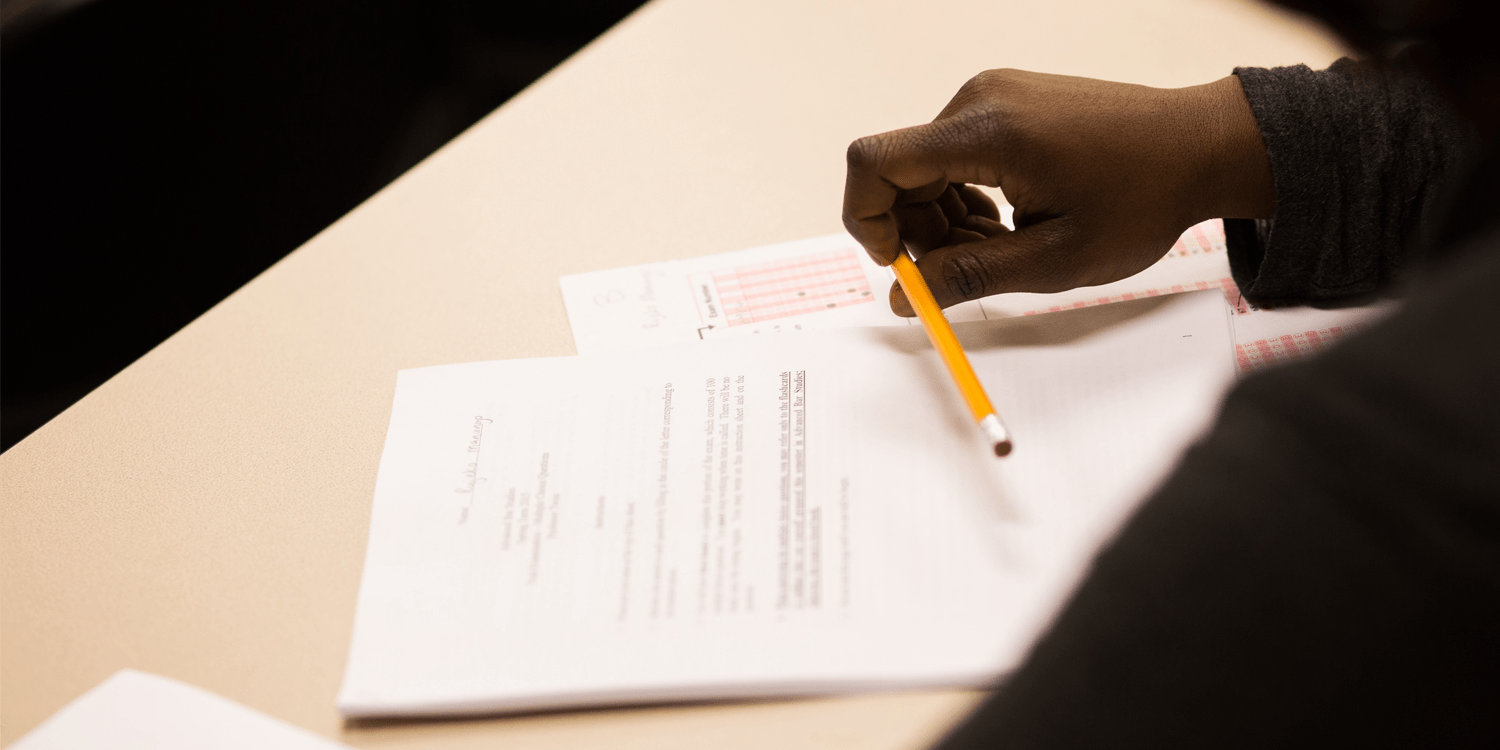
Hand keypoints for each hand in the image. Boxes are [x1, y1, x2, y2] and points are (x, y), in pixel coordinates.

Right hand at [842, 70, 1274, 315]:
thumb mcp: (1054, 260)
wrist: (1201, 146)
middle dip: (920, 233)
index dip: (866, 221)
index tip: (898, 264)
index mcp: (987, 130)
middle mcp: (981, 99)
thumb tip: (905, 300)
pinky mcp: (1007, 101)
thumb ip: (969, 278)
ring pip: (927, 169)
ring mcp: (994, 94)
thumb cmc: (1143, 198)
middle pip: (901, 173)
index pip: (875, 163)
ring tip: (1008, 247)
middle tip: (972, 271)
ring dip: (947, 220)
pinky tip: (1011, 222)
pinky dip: (966, 197)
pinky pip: (955, 154)